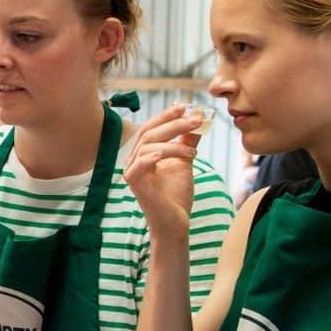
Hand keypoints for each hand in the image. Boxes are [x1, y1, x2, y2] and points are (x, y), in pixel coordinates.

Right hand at [123, 107, 200, 238]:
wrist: (176, 223)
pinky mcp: (136, 186)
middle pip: (148, 133)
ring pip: (147, 146)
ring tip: (193, 151)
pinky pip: (138, 166)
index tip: (186, 106)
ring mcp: (132, 173)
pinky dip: (150, 158)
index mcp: (142, 154)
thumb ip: (187, 141)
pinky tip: (164, 153)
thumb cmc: (177, 196)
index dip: (166, 116)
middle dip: (172, 124)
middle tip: (195, 119)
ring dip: (172, 144)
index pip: (150, 128)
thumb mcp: (185, 162)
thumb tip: (198, 120)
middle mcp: (133, 161)